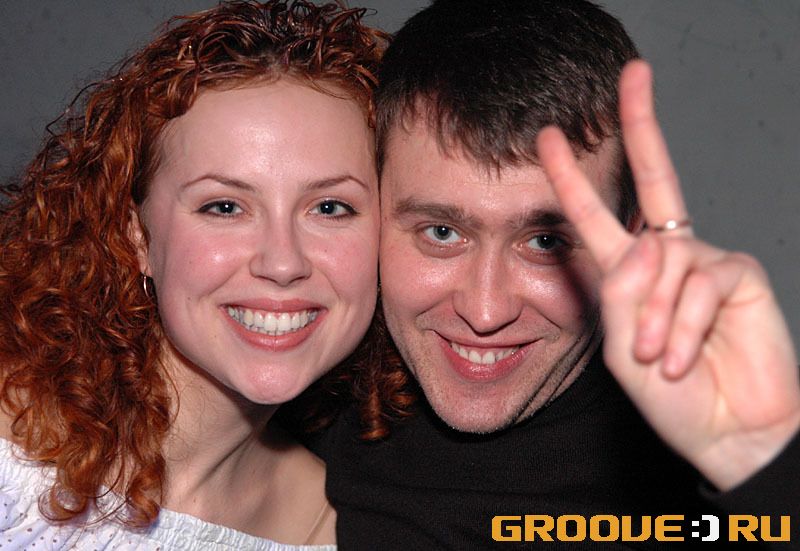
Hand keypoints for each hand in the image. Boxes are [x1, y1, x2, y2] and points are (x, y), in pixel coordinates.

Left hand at [537, 60, 799, 489]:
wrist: (726, 433)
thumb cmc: (671, 396)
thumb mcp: (623, 350)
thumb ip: (626, 294)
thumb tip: (651, 237)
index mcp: (628, 274)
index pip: (597, 214)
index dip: (574, 176)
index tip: (552, 136)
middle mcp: (665, 258)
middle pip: (655, 179)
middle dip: (641, 125)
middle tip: (633, 73)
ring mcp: (704, 262)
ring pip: (666, 261)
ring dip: (655, 319)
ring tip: (658, 359)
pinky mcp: (739, 275)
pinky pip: (700, 283)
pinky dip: (684, 324)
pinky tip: (682, 355)